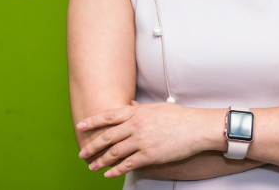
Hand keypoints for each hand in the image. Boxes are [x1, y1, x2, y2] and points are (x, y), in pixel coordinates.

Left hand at [77, 101, 217, 177]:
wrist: (197, 128)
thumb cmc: (180, 117)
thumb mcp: (157, 107)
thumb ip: (140, 108)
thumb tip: (130, 103)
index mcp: (137, 112)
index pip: (109, 116)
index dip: (93, 121)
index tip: (81, 125)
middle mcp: (136, 126)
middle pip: (107, 136)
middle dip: (93, 146)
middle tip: (82, 153)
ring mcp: (142, 141)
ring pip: (114, 152)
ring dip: (101, 161)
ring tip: (93, 166)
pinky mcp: (149, 155)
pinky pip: (127, 164)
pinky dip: (115, 170)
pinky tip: (109, 174)